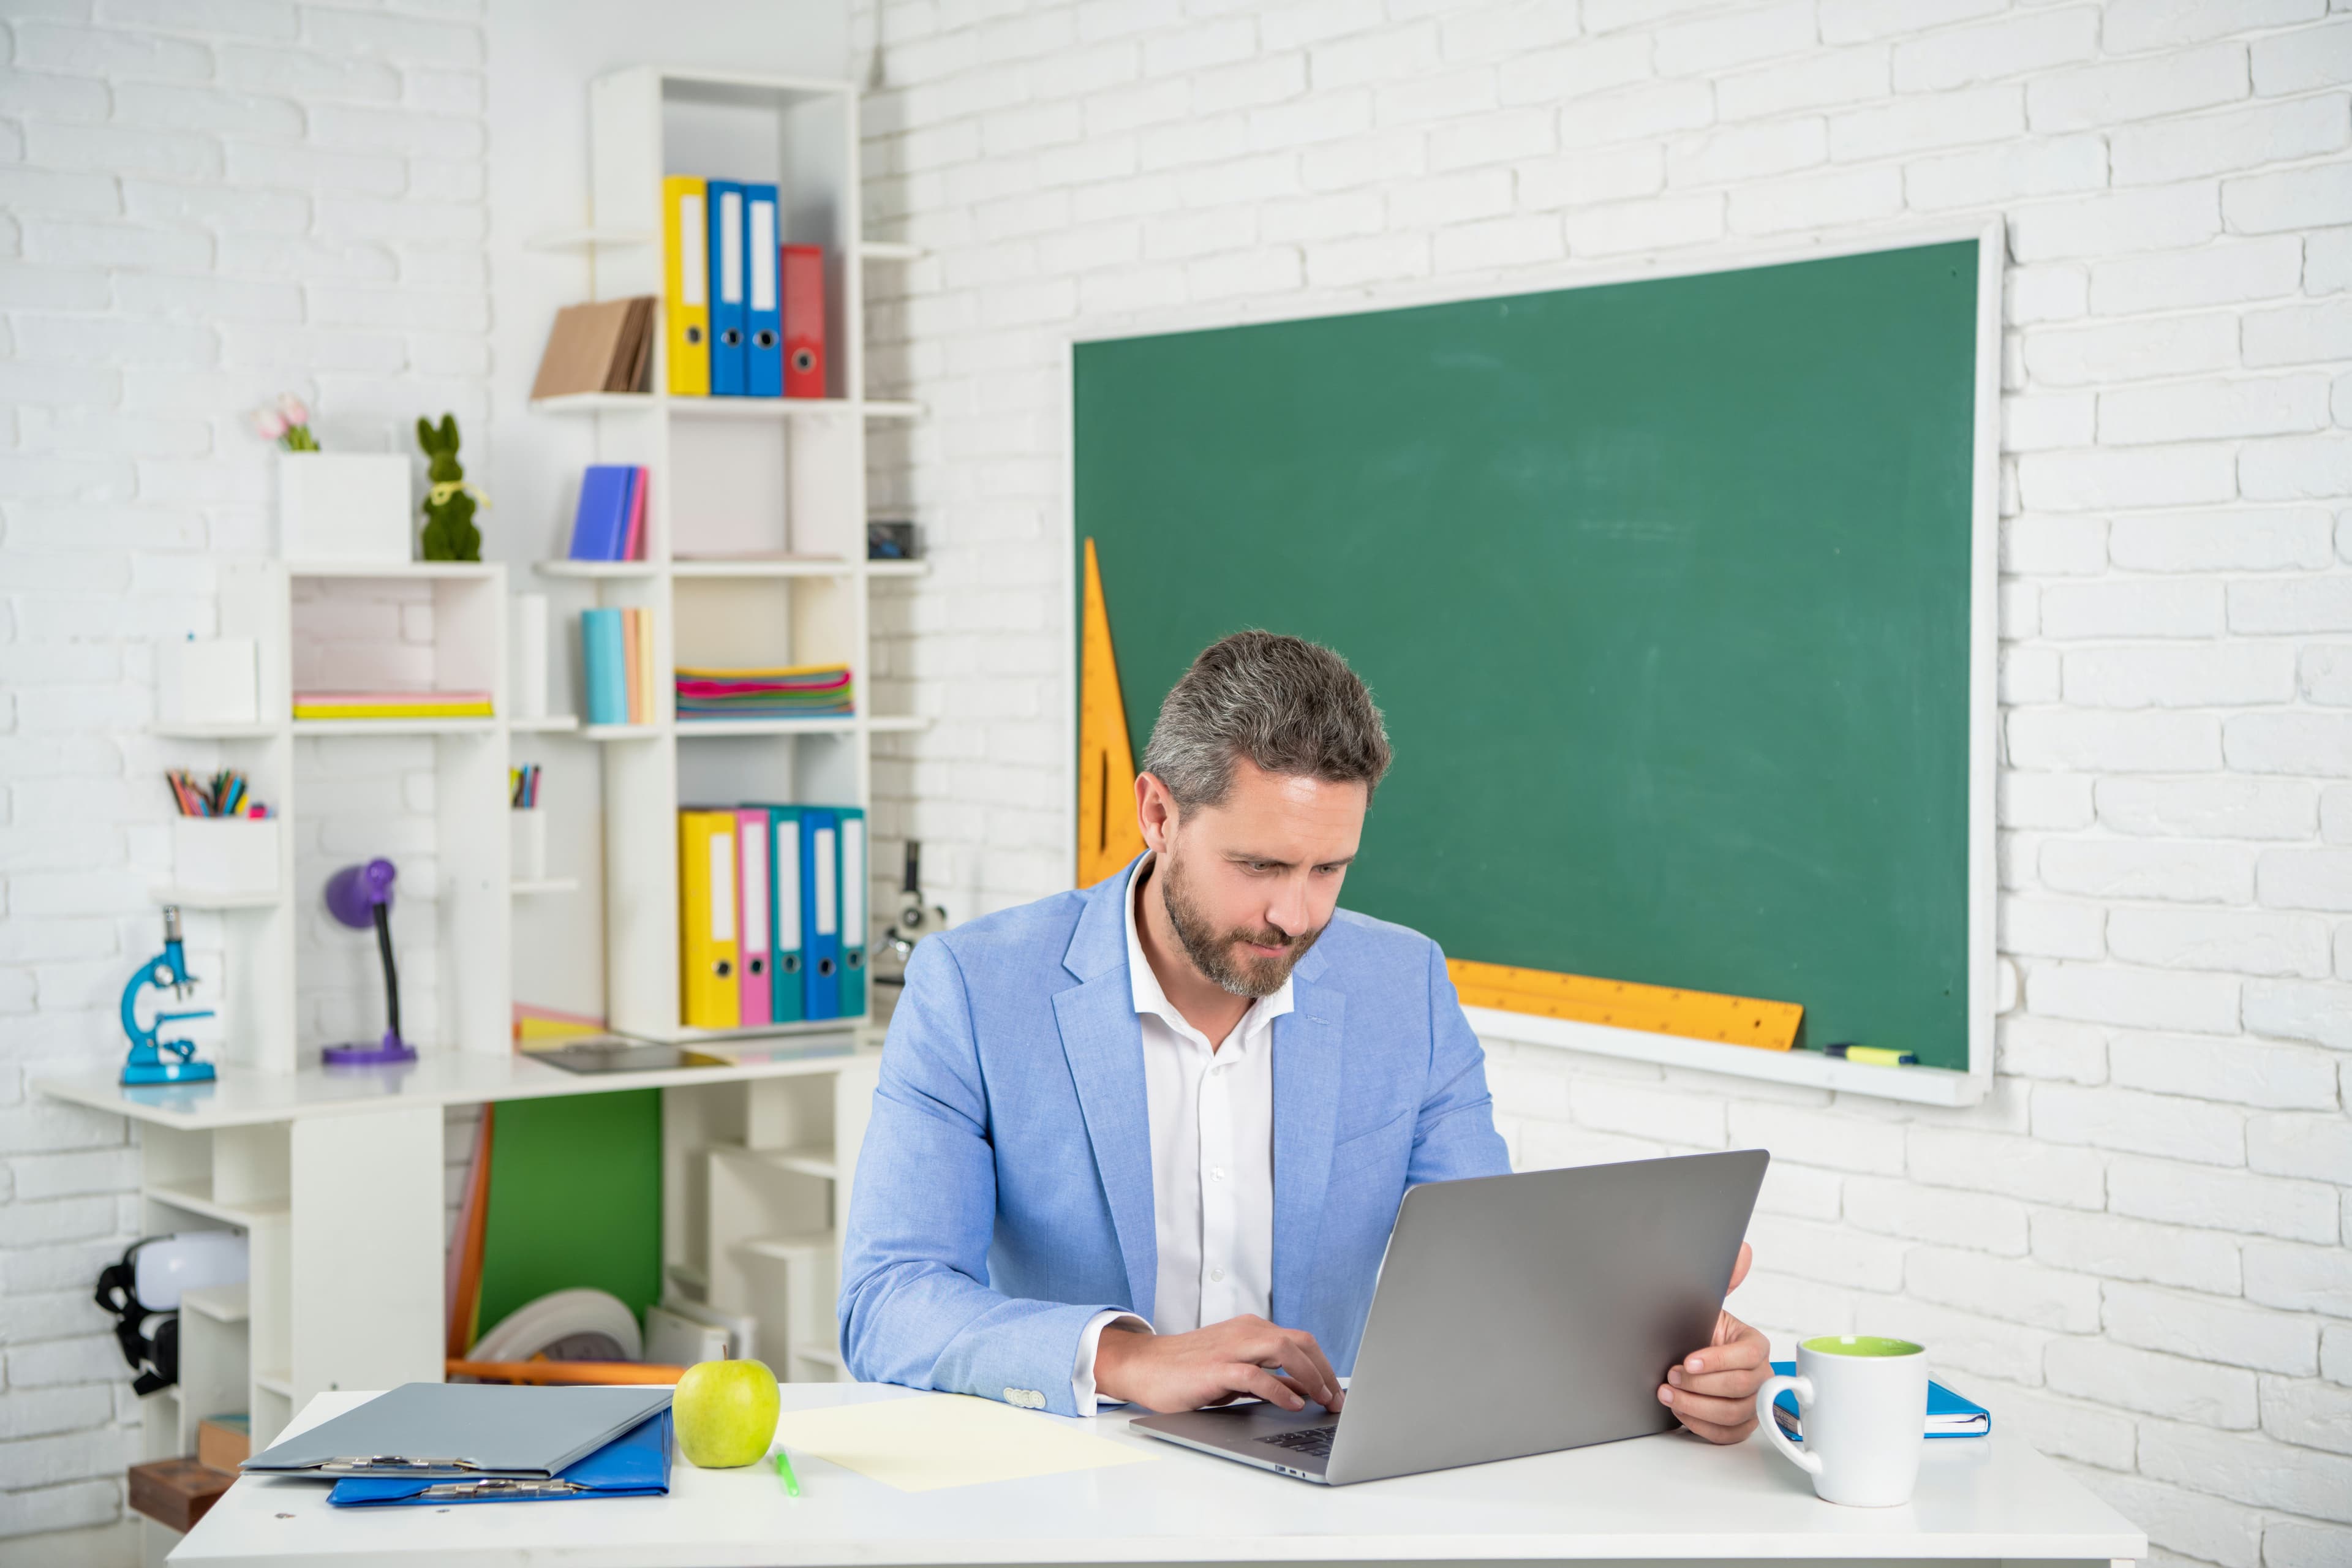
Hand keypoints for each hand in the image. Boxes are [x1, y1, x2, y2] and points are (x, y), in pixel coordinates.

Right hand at [1094, 1314, 1344, 1414]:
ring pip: (1284, 1350)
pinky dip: (1281, 1389)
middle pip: (1301, 1343)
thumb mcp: (1235, 1370)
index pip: (1301, 1341)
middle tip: (1337, 1401)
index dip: (1324, 1366)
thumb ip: (1267, 1375)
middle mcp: (1245, 1332)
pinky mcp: (1216, 1367)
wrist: (1145, 1367)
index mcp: (1251, 1329)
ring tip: (1323, 1400)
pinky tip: (1293, 1404)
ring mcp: (1231, 1347)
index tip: (1337, 1393)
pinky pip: (1257, 1374)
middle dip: (1325, 1371)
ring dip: (1311, 1376)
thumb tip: (1303, 1391)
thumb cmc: (1188, 1371)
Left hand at [1658, 1241, 1770, 1443]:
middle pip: (1741, 1388)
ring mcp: (1752, 1403)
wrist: (1686, 1354)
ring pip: (1733, 1414)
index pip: (1749, 1355)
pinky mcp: (1740, 1425)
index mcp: (1755, 1344)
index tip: (1687, 1359)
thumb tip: (1742, 1250)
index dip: (1717, 1360)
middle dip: (1700, 1383)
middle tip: (1671, 1375)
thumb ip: (1726, 1278)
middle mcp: (1760, 1375)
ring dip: (1695, 1405)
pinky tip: (1679, 1410)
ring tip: (1667, 1393)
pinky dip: (1700, 1424)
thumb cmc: (1698, 1331)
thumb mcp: (1707, 1304)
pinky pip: (1727, 1435)